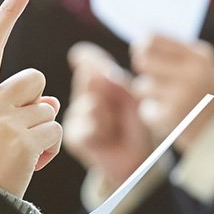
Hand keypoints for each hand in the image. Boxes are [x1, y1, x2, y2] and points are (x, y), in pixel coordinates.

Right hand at [0, 0, 62, 197]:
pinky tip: (30, 164)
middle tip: (19, 131)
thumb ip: (10, 106)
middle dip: (37, 101)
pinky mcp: (24, 141)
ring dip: (42, 130)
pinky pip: (55, 132)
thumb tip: (50, 102)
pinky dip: (50, 149)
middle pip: (34, 79)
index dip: (7, 15)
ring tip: (20, 153)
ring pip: (48, 108)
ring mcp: (4, 121)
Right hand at [63, 42, 153, 188]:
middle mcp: (82, 96)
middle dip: (110, 93)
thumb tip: (79, 58)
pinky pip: (88, 127)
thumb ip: (106, 76)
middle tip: (119, 108)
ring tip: (115, 126)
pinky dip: (103, 132)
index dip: (90, 60)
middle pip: (90, 81)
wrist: (139, 154)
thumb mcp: (128, 94)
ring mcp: (76, 115)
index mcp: (95, 81)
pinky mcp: (74, 136)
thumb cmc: (136, 122)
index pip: (86, 61)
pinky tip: (107, 138)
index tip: (83, 58)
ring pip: (91, 106)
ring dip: (109, 116)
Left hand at [129, 35, 213, 149]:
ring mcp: (181, 94)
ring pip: (141, 86)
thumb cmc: (207, 96)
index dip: (141, 47)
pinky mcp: (171, 116)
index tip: (143, 54)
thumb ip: (174, 52)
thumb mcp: (202, 67)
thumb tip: (140, 42)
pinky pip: (145, 109)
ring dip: (149, 95)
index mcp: (198, 56)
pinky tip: (171, 117)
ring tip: (169, 101)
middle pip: (142, 60)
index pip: (152, 39)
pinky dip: (154, 115)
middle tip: (153, 79)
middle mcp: (191, 72)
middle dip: (143, 70)